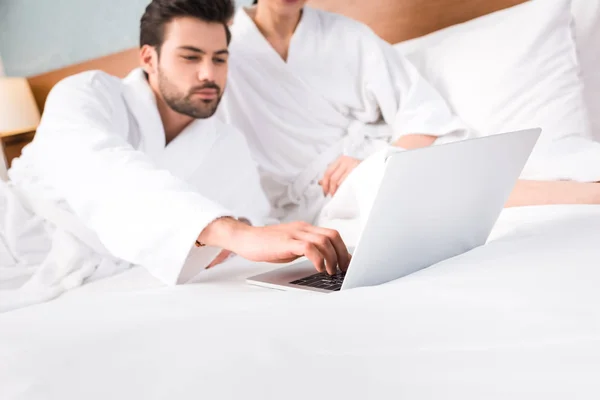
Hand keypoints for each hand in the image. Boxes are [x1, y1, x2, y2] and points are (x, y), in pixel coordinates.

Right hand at [198, 218, 349, 274]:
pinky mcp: (287, 242)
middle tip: (343, 269)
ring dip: (332, 258)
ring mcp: (295, 234)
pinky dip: (318, 258)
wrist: (246, 239)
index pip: (332, 234)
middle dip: (342, 254)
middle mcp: (303, 228)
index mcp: (305, 229)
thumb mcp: (291, 246)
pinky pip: (309, 247)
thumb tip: (324, 261)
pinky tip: (318, 268)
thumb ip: (306, 249)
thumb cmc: (267, 244)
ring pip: (324, 241)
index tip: (347, 264)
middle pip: (332, 236)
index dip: (343, 249)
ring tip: (330, 271)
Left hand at [319, 156, 360, 196]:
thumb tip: (320, 182)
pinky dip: (345, 189)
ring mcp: (353, 166)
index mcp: (340, 160)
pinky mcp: (359, 172)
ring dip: (338, 190)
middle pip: (333, 178)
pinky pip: (348, 183)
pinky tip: (345, 192)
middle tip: (332, 195)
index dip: (324, 184)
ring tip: (339, 194)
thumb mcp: (343, 169)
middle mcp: (346, 161)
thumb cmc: (356, 169)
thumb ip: (332, 175)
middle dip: (331, 189)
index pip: (327, 172)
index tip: (325, 192)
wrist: (372, 167)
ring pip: (340, 182)